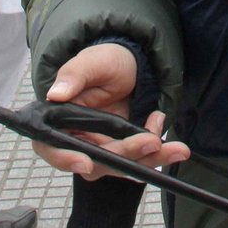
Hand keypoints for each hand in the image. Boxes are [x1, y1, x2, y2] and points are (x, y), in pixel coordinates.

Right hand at [34, 44, 189, 180]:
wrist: (130, 64)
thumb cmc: (104, 61)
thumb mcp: (90, 62)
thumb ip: (73, 76)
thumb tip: (55, 94)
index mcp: (58, 121)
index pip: (52, 148)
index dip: (65, 159)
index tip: (86, 162)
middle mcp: (77, 139)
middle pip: (95, 162)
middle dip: (125, 155)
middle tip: (151, 141)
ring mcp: (102, 147)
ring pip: (121, 166)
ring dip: (149, 160)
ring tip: (176, 148)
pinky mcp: (125, 149)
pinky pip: (140, 159)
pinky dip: (157, 153)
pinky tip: (164, 130)